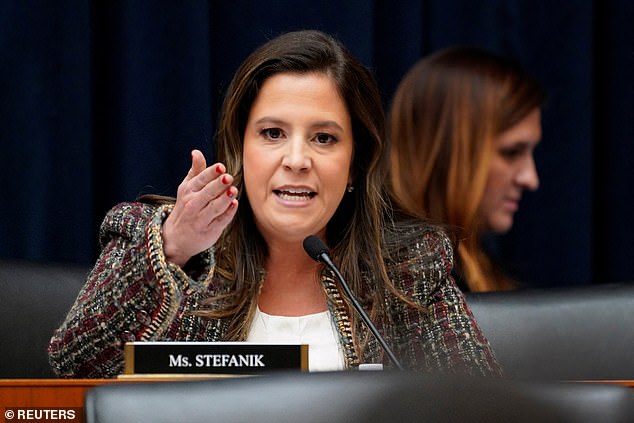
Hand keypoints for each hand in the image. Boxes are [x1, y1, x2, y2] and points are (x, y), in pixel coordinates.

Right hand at [162, 149, 238, 266]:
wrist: (176, 238)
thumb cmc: (186, 206)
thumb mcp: (187, 187)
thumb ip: (195, 170)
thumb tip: (196, 152)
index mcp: (188, 191)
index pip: (200, 180)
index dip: (211, 173)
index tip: (221, 167)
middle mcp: (193, 204)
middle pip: (208, 193)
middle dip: (218, 185)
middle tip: (228, 177)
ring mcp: (201, 219)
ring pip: (214, 207)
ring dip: (224, 199)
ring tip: (233, 190)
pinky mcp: (211, 230)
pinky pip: (221, 221)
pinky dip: (228, 213)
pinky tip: (234, 204)